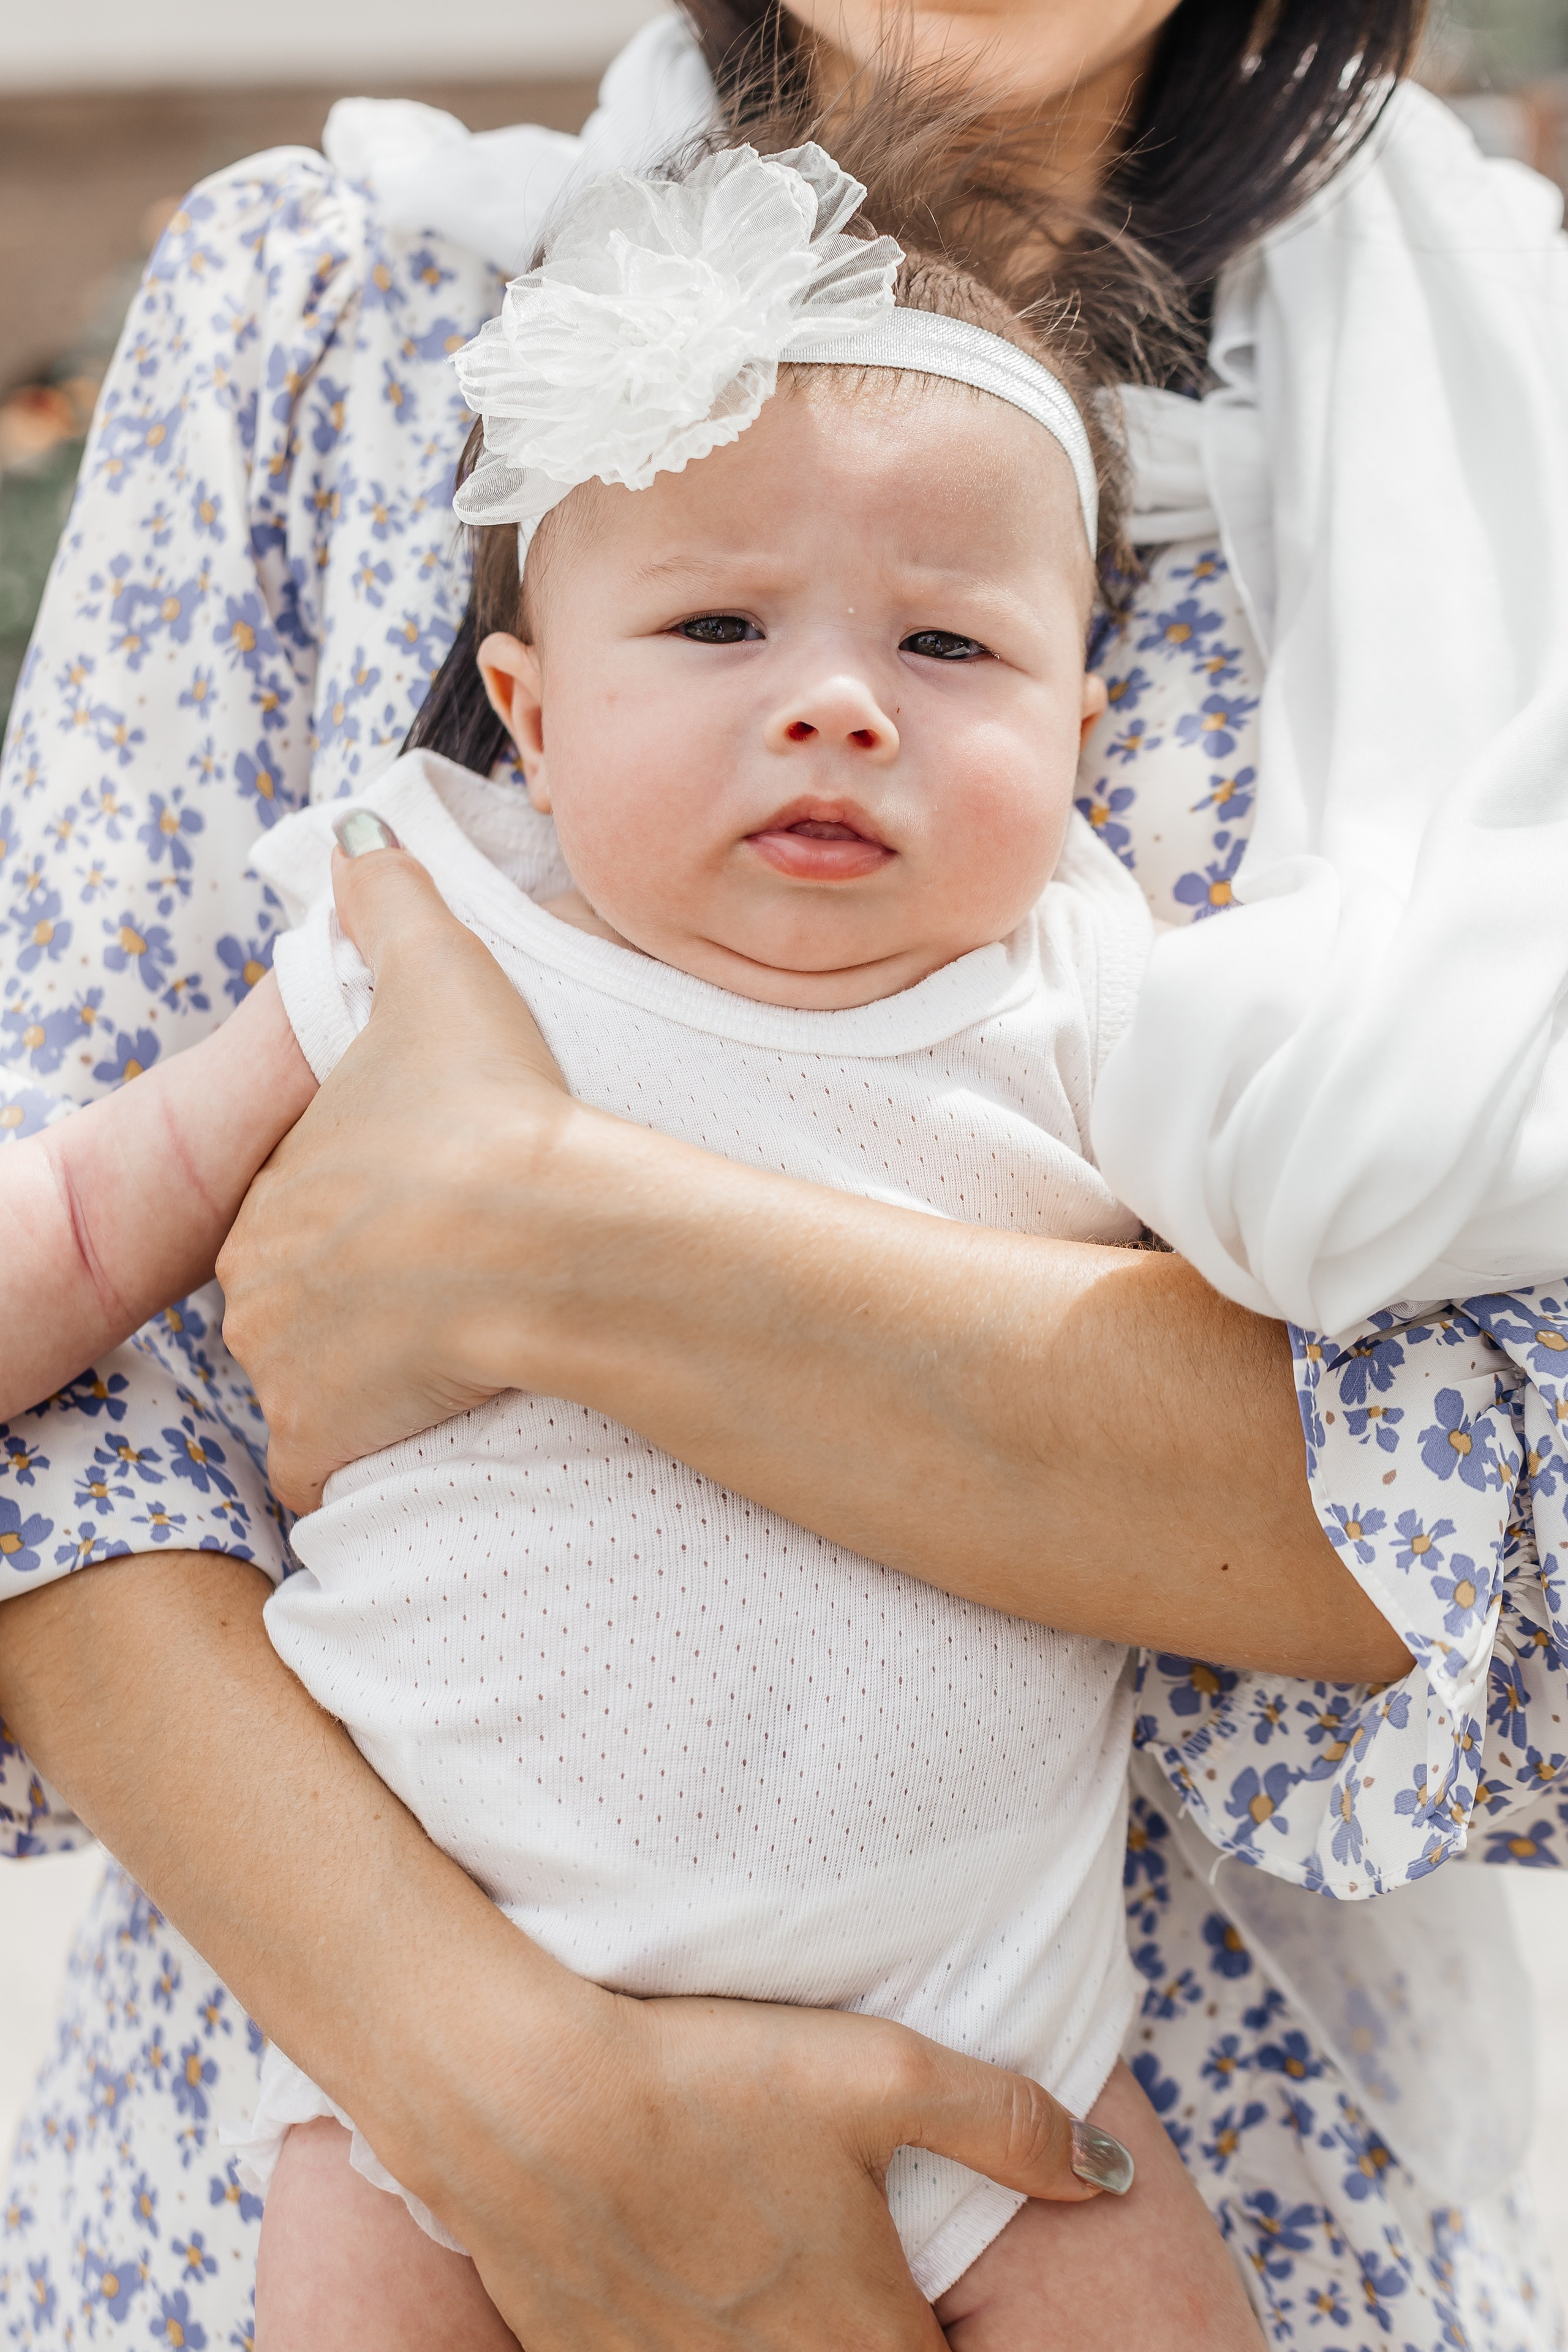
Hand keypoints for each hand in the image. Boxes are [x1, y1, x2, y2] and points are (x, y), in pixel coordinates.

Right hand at [0, 1548, 1121, 2351]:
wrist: (531, 2097)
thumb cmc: (711, 2079)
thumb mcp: (883, 2074)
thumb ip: (1011, 2125)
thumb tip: (1107, 2176)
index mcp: (858, 2334)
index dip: (947, 2350)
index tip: (937, 2319)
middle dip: (863, 2335)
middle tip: (847, 2285)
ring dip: (776, 2333)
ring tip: (769, 2272)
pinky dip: (686, 2334)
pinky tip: (680, 2275)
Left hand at [219, 837, 571, 1508]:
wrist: (539, 1234)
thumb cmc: (492, 1108)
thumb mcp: (436, 974)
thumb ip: (389, 901)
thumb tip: (358, 834)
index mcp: (274, 1198)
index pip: (305, 1222)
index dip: (370, 1223)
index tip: (433, 1225)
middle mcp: (260, 1292)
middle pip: (306, 1311)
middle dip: (366, 1310)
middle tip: (454, 1296)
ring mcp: (289, 1378)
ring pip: (322, 1390)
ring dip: (376, 1385)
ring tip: (463, 1359)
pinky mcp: (326, 1450)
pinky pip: (339, 1466)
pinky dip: (379, 1454)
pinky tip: (442, 1423)